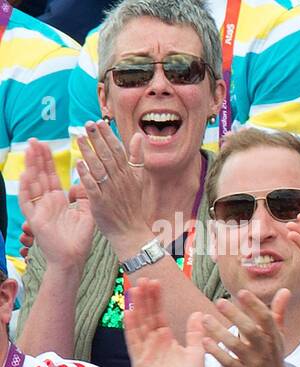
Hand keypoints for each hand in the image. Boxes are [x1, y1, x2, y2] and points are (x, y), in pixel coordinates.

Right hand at [17, 139, 94, 269]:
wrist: (73, 258)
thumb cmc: (79, 239)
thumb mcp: (87, 213)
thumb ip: (86, 197)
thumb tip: (88, 181)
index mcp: (58, 200)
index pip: (52, 175)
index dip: (48, 161)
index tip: (46, 144)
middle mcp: (47, 202)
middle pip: (40, 175)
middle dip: (38, 158)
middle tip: (34, 140)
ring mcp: (39, 209)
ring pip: (32, 183)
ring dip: (30, 167)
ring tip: (30, 150)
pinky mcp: (34, 219)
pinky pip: (27, 201)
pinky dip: (26, 188)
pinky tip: (27, 174)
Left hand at [75, 120, 154, 255]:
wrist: (131, 231)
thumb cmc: (133, 205)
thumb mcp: (139, 180)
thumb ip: (136, 158)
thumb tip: (137, 136)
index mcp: (129, 174)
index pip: (118, 150)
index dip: (108, 136)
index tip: (99, 122)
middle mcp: (121, 180)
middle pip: (107, 156)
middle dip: (97, 139)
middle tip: (87, 124)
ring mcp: (111, 191)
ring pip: (99, 169)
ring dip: (89, 153)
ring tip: (79, 138)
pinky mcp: (101, 203)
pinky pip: (92, 187)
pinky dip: (86, 175)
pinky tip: (79, 164)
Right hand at [122, 277, 204, 366]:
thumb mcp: (196, 352)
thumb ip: (195, 333)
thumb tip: (198, 313)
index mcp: (165, 340)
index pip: (158, 315)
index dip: (156, 299)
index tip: (155, 282)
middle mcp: (153, 343)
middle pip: (146, 316)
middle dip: (145, 298)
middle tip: (144, 279)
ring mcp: (145, 351)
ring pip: (139, 325)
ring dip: (136, 307)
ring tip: (134, 289)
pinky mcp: (140, 361)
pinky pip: (134, 342)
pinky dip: (131, 328)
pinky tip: (129, 313)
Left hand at [200, 289, 295, 366]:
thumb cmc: (273, 362)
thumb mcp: (279, 338)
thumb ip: (278, 313)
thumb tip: (285, 290)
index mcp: (274, 338)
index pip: (266, 318)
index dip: (255, 305)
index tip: (242, 292)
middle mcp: (266, 350)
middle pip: (251, 330)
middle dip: (236, 315)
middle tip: (219, 301)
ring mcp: (254, 364)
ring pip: (237, 346)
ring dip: (220, 332)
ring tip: (205, 319)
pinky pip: (228, 363)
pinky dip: (217, 353)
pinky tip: (205, 342)